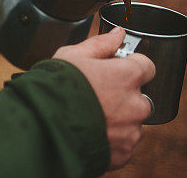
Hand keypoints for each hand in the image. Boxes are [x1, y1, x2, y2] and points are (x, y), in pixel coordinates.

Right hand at [53, 27, 155, 169]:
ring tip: (89, 116)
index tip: (114, 69)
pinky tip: (89, 132)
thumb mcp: (72, 56)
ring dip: (118, 120)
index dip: (129, 66)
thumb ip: (100, 44)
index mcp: (127, 76)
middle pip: (140, 97)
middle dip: (123, 96)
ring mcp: (130, 131)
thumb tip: (118, 33)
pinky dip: (111, 140)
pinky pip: (123, 144)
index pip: (147, 66)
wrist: (40, 125)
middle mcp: (135, 104)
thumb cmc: (54, 87)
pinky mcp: (122, 153)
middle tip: (96, 96)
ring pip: (132, 122)